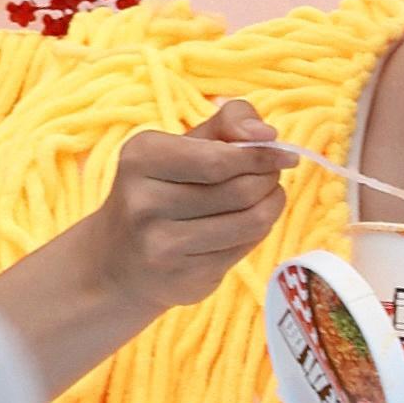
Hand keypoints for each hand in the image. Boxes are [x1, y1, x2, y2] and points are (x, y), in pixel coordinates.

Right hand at [0, 99, 289, 402]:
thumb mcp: (180, 144)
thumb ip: (227, 123)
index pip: (219, 159)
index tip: (286, 154)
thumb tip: (267, 133)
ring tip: (267, 196)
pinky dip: (257, 232)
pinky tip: (246, 224)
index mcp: (142, 158)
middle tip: (273, 174)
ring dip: (271, 206)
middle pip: (239, 190)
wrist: (118, 260)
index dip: (262, 155)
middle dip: (269, 179)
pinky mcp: (183, 279)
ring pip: (250, 222)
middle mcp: (144, 203)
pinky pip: (244, 250)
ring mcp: (161, 246)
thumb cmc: (160, 188)